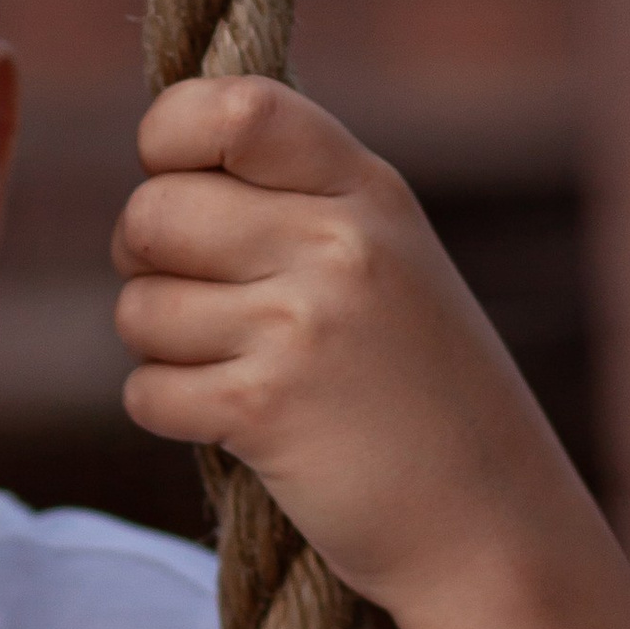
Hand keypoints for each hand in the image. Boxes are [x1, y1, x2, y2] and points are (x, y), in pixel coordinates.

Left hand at [110, 78, 588, 623]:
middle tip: (194, 295)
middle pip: (153, 212)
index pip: (233, 105)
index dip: (168, 137)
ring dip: (162, 348)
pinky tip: (237, 422)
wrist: (492, 523)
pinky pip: (147, 389)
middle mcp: (338, 244)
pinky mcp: (265, 409)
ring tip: (236, 368)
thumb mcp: (387, 259)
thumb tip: (158, 167)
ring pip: (138, 308)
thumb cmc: (418, 389)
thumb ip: (293, 199)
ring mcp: (303, 326)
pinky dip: (172, 411)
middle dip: (146, 259)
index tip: (174, 178)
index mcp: (367, 190)